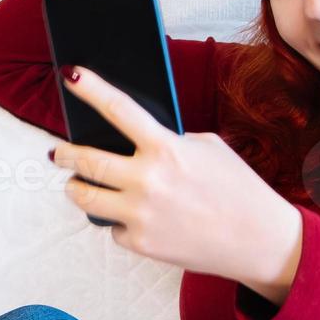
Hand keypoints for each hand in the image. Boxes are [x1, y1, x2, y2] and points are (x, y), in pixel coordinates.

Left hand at [49, 66, 301, 293]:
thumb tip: (135, 142)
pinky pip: (114, 227)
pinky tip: (135, 218)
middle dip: (66, 154)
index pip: (117, 109)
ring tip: (76, 184)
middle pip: (87, 160)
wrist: (260, 240)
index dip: (89, 89)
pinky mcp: (142, 243)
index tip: (68, 75)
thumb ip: (170, 142)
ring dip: (76, 188)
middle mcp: (148, 180)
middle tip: (59, 152)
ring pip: (86, 198)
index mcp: (167, 148)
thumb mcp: (209, 149)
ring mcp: (141, 214)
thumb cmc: (239, 189)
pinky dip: (120, 221)